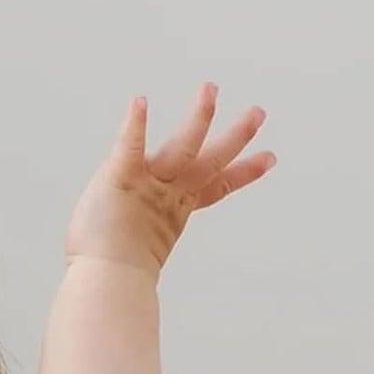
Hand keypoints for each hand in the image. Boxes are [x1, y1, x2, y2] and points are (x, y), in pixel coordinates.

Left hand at [64, 83, 274, 275]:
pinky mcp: (120, 178)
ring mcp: (147, 185)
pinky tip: (140, 102)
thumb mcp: (134, 250)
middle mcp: (166, 195)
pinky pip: (130, 146)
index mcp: (172, 211)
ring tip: (210, 90)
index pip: (213, 187)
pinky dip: (135, 124)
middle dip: (234, 137)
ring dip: (198, 118)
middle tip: (258, 114)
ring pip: (180, 147)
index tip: (270, 159)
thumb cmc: (109, 276)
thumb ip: (139, 238)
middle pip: (207, 162)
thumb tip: (134, 260)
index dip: (241, 173)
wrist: (104, 283)